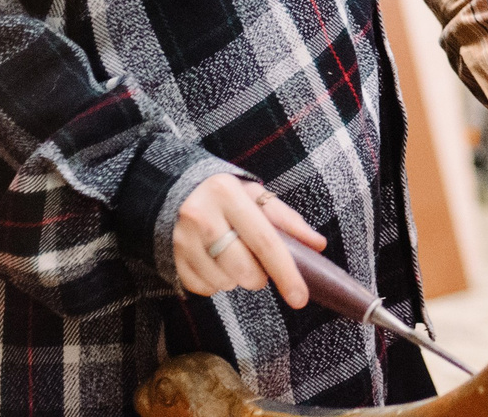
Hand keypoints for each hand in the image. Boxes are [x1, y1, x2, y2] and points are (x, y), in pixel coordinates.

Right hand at [173, 174, 325, 308]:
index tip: (300, 297)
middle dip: (259, 276)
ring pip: (224, 283)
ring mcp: (182, 241)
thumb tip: (317, 244)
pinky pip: (203, 289)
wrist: (171, 190)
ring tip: (229, 254)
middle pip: (244, 270)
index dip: (285, 273)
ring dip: (235, 278)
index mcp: (228, 195)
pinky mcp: (170, 260)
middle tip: (256, 261)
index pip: (264, 241)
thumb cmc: (222, 195)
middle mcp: (202, 217)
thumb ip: (287, 220)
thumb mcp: (254, 195)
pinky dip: (215, 282)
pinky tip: (212, 262)